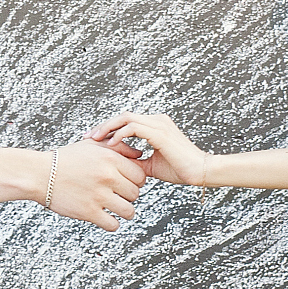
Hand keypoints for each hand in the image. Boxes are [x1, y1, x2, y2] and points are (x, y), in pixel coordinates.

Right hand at [41, 138, 146, 230]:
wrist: (39, 173)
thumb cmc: (65, 159)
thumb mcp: (92, 145)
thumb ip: (118, 147)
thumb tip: (139, 155)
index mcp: (110, 159)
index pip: (140, 175)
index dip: (135, 181)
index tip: (125, 184)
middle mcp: (107, 176)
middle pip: (135, 193)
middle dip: (128, 196)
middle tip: (117, 195)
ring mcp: (99, 195)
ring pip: (128, 211)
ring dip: (123, 212)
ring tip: (114, 208)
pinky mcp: (89, 212)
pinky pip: (113, 224)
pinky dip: (111, 223)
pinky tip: (104, 217)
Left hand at [87, 112, 212, 185]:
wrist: (200, 172)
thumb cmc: (180, 169)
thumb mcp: (150, 166)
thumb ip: (135, 162)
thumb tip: (117, 166)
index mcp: (155, 126)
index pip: (126, 122)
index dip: (108, 129)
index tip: (92, 140)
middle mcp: (156, 121)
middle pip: (122, 116)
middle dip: (103, 126)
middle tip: (87, 137)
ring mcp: (159, 124)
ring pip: (125, 118)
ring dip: (107, 128)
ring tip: (95, 139)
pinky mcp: (160, 133)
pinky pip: (134, 128)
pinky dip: (120, 134)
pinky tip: (111, 144)